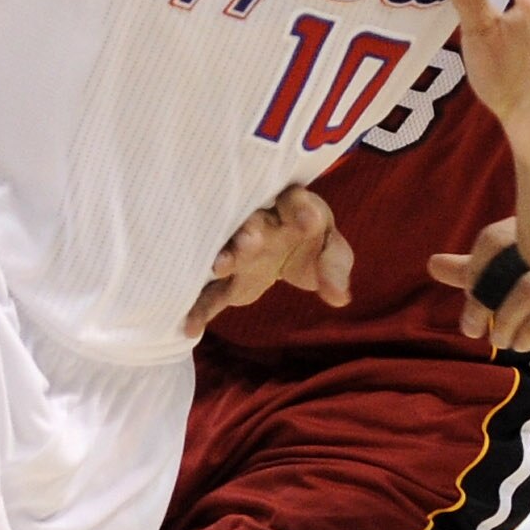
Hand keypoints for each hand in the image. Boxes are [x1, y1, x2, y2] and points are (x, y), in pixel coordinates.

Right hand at [182, 184, 350, 335]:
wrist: (282, 249)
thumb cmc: (309, 243)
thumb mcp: (331, 250)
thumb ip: (335, 268)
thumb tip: (339, 297)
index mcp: (290, 208)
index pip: (295, 202)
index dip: (302, 210)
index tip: (310, 222)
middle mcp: (259, 223)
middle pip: (253, 224)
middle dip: (251, 232)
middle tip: (250, 241)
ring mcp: (236, 249)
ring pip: (227, 251)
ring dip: (223, 259)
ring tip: (218, 269)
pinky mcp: (225, 280)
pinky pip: (210, 293)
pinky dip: (199, 309)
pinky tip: (190, 327)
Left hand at [429, 216, 529, 350]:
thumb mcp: (518, 265)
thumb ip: (478, 267)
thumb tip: (431, 264)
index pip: (492, 241)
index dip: (473, 274)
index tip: (469, 300)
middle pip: (504, 263)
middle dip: (481, 301)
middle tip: (471, 331)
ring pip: (526, 291)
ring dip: (505, 322)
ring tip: (498, 342)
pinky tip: (522, 343)